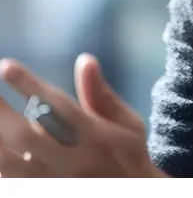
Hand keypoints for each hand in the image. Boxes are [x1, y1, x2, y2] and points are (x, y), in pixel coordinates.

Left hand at [0, 54, 166, 177]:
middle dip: (0, 113)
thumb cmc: (128, 157)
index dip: (29, 87)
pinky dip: (2, 167)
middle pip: (26, 137)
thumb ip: (102, 95)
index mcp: (95, 138)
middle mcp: (72, 163)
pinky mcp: (43, 196)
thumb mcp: (128, 124)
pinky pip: (13, 183)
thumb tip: (85, 60)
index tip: (6, 67)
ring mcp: (55, 185)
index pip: (57, 108)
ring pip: (11, 165)